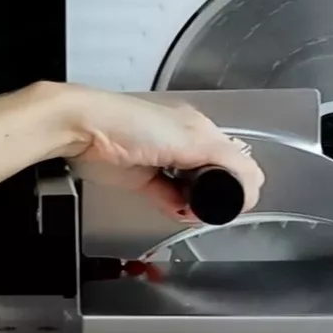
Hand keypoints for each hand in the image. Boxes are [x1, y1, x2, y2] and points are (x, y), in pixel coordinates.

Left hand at [37, 82, 265, 220]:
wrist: (83, 130)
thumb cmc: (129, 122)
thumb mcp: (190, 139)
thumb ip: (225, 161)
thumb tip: (250, 183)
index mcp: (201, 129)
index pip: (237, 161)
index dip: (241, 185)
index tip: (237, 203)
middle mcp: (186, 146)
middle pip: (217, 181)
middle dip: (219, 199)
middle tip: (212, 209)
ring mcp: (165, 164)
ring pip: (195, 194)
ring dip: (197, 206)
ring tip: (190, 210)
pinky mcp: (145, 181)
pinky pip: (171, 200)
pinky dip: (177, 209)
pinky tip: (176, 209)